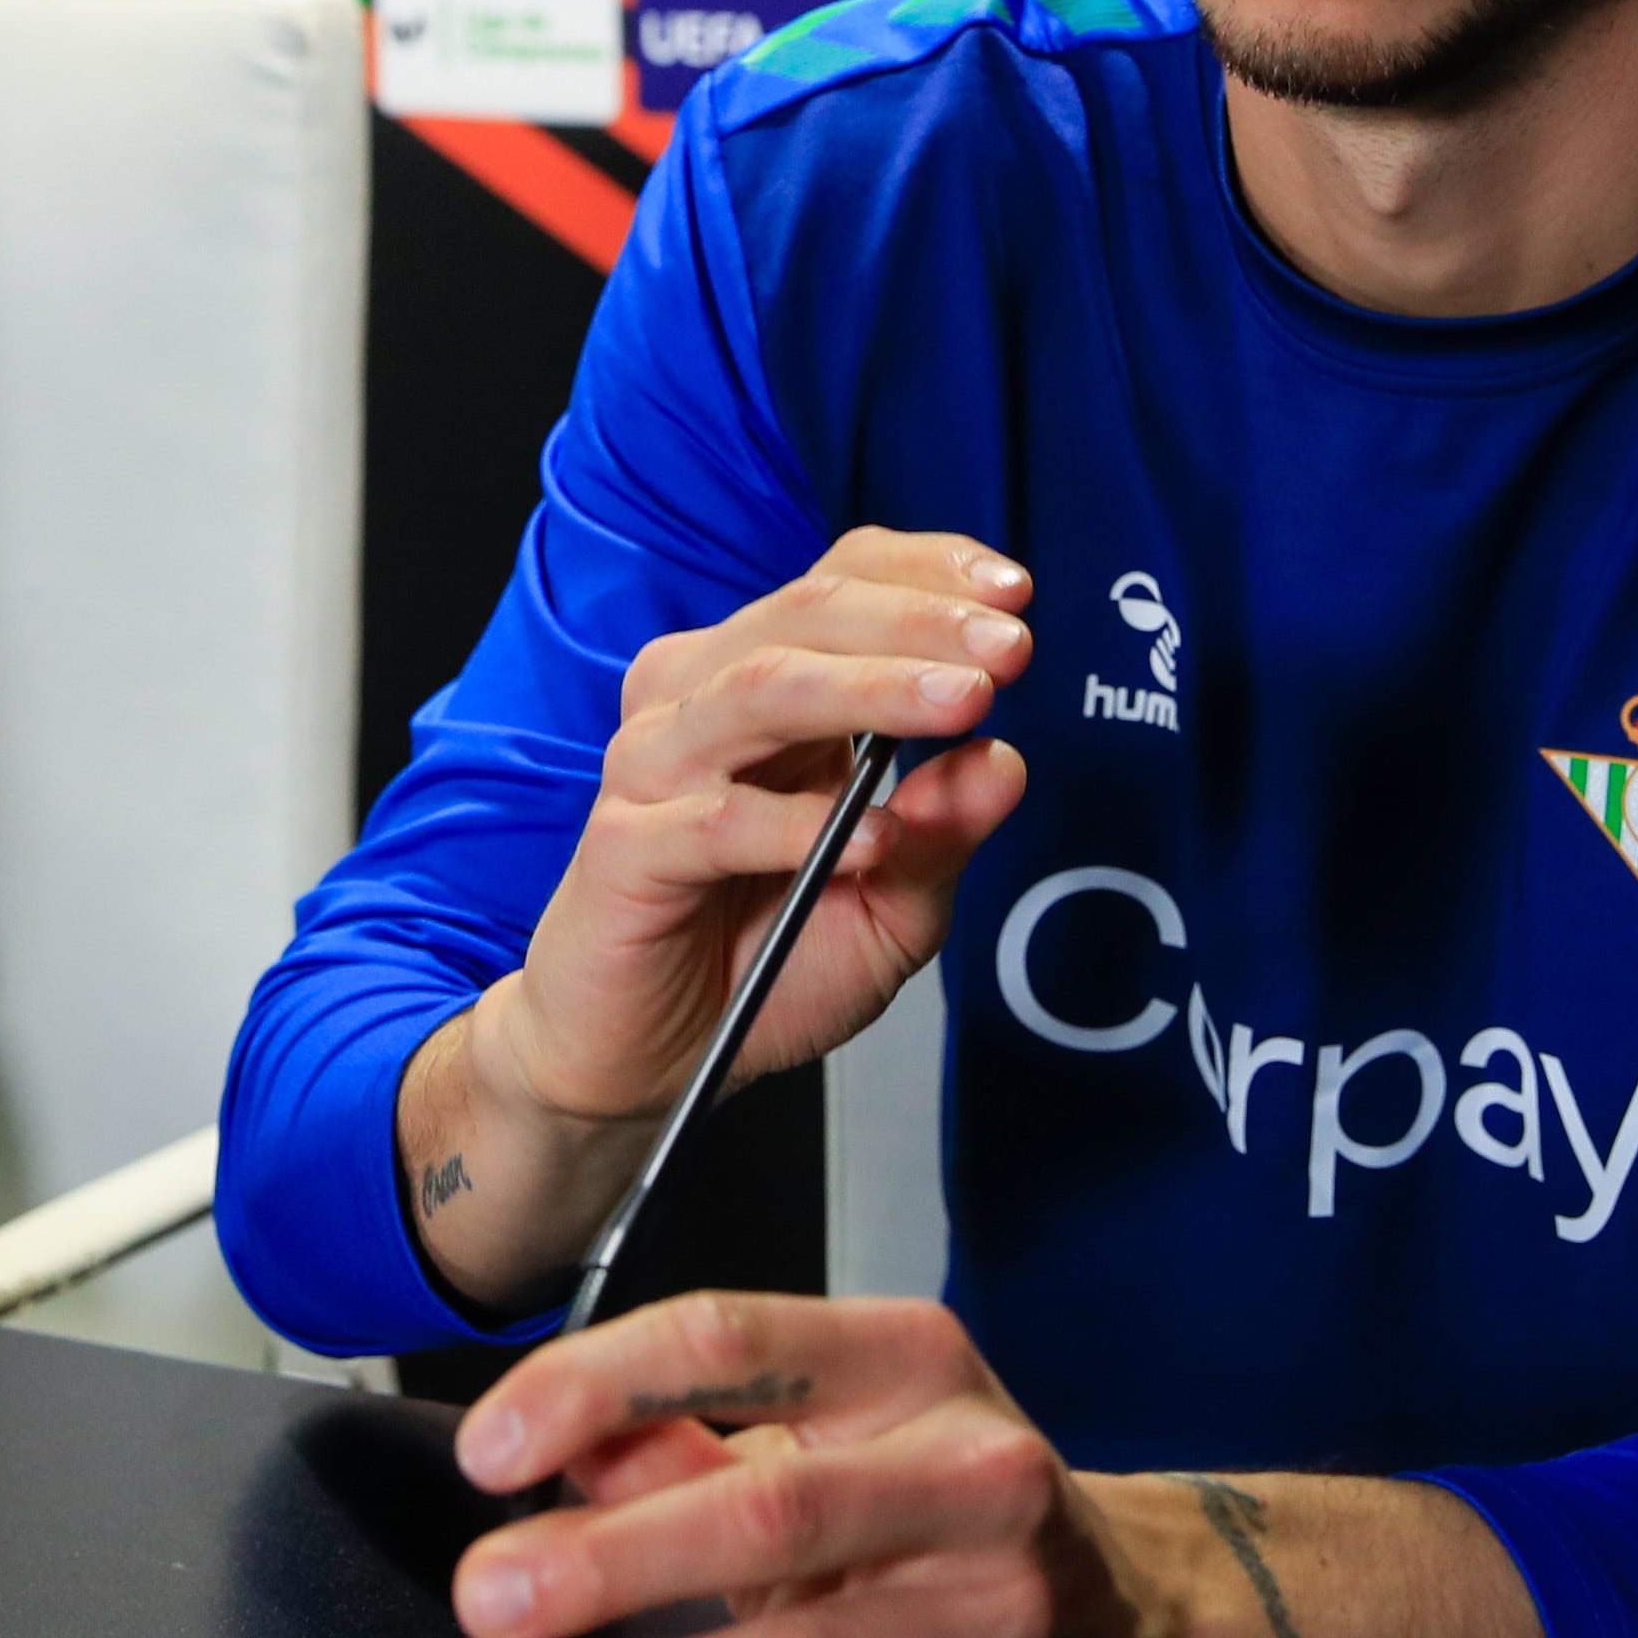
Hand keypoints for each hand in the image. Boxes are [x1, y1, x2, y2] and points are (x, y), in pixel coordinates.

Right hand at [399, 533, 1034, 1305]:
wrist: (645, 1061)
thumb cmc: (760, 964)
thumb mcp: (893, 904)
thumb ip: (944, 833)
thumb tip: (1003, 761)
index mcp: (766, 688)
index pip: (841, 584)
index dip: (928, 576)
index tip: (1012, 597)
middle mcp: (702, 704)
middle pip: (807, 617)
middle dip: (920, 624)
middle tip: (1008, 651)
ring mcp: (655, 769)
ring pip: (761, 691)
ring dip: (872, 689)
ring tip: (959, 705)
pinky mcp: (625, 847)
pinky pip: (716, 820)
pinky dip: (801, 823)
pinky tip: (872, 839)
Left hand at [448, 1293, 1200, 1637]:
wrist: (1141, 1627)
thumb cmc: (946, 1510)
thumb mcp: (830, 1431)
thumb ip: (683, 1438)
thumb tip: (554, 1450)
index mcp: (911, 1364)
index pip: (731, 1341)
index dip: (593, 1389)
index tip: (491, 1452)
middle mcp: (974, 1476)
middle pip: (769, 1511)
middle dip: (611, 1561)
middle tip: (493, 1597)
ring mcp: (1000, 1617)